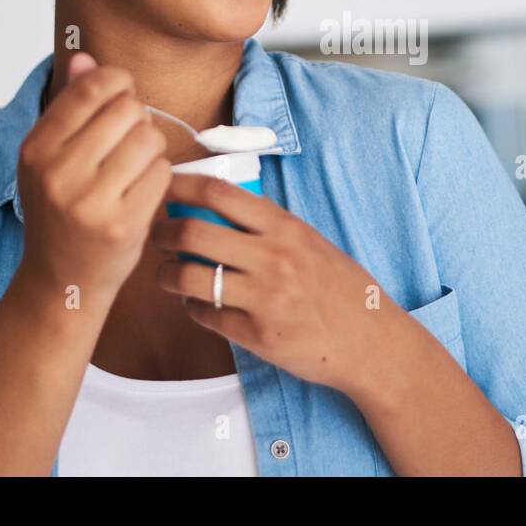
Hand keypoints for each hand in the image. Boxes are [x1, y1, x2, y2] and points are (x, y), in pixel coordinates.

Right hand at [16, 52, 172, 303]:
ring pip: (149, 138)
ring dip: (151, 148)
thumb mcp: (51, 157)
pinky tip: (142, 191)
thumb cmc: (61, 212)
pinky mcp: (123, 224)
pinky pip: (162, 172)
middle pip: (127, 109)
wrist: (61, 280)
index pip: (92, 88)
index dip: (119, 82)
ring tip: (134, 167)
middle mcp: (58, 173)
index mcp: (36, 148)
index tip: (122, 94)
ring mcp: (90, 201)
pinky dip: (159, 176)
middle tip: (127, 141)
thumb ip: (70, 106)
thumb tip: (85, 58)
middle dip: (137, 118)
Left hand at [151, 173, 397, 391]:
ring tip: (167, 274)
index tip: (164, 187)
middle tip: (156, 235)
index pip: (220, 193)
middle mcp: (273, 258)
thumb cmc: (340, 288)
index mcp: (285, 228)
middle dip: (162, 232)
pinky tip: (197, 304)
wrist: (370, 340)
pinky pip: (206, 316)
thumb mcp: (310, 242)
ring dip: (167, 274)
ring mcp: (264, 298)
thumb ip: (269, 227)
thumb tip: (218, 210)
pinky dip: (193, 308)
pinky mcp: (257, 335)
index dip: (182, 185)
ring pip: (190, 277)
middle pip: (193, 232)